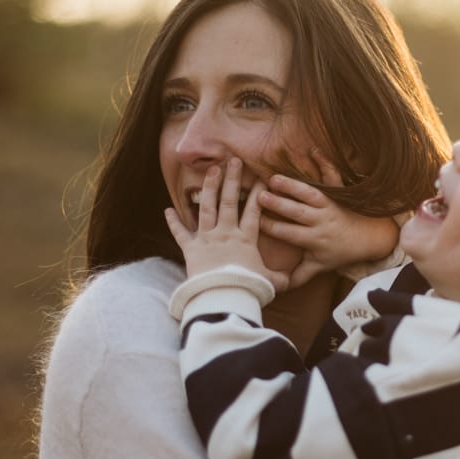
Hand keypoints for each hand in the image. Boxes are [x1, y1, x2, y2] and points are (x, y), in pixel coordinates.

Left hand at [164, 158, 288, 290]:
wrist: (224, 298)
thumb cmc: (248, 289)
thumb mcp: (269, 282)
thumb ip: (279, 278)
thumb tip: (292, 280)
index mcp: (246, 238)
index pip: (253, 210)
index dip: (257, 193)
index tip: (261, 176)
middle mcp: (226, 233)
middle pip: (228, 200)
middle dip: (231, 179)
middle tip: (233, 161)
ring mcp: (207, 239)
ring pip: (206, 207)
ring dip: (208, 188)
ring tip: (210, 170)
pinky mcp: (191, 250)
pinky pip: (180, 233)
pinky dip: (173, 222)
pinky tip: (167, 210)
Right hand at [258, 151, 398, 288]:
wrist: (370, 239)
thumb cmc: (340, 252)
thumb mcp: (320, 266)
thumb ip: (299, 275)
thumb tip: (278, 288)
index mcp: (313, 239)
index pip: (288, 233)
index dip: (270, 227)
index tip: (251, 222)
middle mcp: (321, 221)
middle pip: (297, 212)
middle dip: (279, 205)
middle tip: (260, 196)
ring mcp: (330, 205)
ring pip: (311, 194)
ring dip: (293, 186)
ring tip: (274, 178)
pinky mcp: (340, 193)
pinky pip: (333, 177)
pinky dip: (325, 163)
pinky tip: (313, 150)